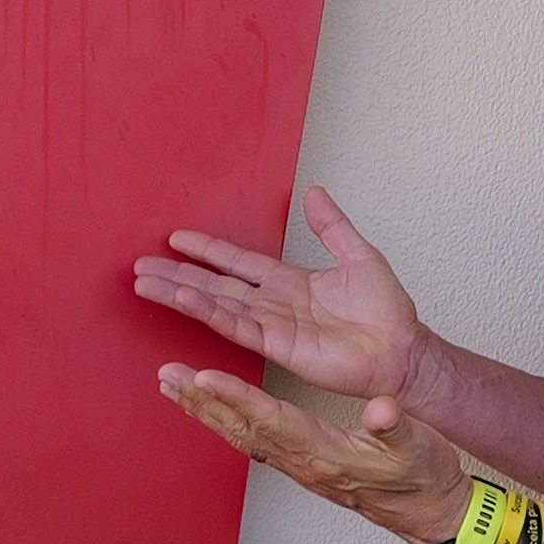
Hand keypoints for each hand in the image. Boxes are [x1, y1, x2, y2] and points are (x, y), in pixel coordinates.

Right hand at [134, 184, 426, 413]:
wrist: (402, 351)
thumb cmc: (387, 312)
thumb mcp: (359, 255)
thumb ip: (332, 227)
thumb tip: (315, 192)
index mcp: (289, 280)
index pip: (238, 261)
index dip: (208, 249)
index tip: (176, 238)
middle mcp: (273, 302)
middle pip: (214, 284)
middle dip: (177, 274)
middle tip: (141, 266)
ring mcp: (271, 324)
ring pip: (215, 303)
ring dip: (180, 292)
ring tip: (146, 283)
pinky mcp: (276, 345)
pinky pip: (235, 325)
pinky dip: (207, 312)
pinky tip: (184, 298)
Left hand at [158, 362, 475, 543]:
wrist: (431, 513)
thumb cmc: (425, 479)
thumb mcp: (421, 448)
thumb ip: (398, 428)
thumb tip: (382, 410)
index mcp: (328, 455)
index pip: (273, 421)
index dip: (237, 398)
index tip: (205, 376)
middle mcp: (306, 463)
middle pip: (244, 429)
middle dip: (203, 402)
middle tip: (168, 375)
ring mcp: (301, 467)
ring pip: (242, 436)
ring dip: (205, 410)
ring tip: (173, 386)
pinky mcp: (303, 465)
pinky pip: (253, 441)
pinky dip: (226, 421)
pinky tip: (210, 408)